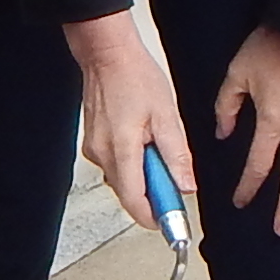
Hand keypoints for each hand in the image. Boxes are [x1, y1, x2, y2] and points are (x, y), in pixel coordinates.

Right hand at [67, 8, 196, 233]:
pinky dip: (133, 162)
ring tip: (158, 146)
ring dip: (144, 176)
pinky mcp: (93, 143)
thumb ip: (176, 155)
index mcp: (122, 151)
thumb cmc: (134, 76)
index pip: (136, 202)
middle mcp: (102, 155)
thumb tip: (186, 186)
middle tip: (175, 178)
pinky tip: (143, 140)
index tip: (173, 224)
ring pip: (123, 179)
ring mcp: (94, 150)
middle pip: (130, 194)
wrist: (106, 55)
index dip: (156, 218)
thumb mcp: (167, 115)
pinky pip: (116, 165)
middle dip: (155, 194)